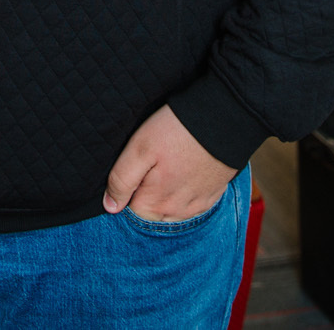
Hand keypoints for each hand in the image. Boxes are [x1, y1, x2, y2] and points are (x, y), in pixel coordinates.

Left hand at [103, 104, 237, 221]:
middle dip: (145, 193)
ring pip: (171, 210)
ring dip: (165, 194)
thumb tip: (110, 207)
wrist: (224, 119)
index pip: (129, 210)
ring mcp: (197, 206)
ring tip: (169, 164)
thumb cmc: (176, 131)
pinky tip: (185, 171)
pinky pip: (191, 204)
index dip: (127, 188)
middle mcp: (176, 213)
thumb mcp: (139, 149)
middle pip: (150, 212)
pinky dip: (184, 192)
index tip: (135, 167)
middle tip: (152, 162)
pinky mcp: (212, 196)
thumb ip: (121, 181)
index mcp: (154, 205)